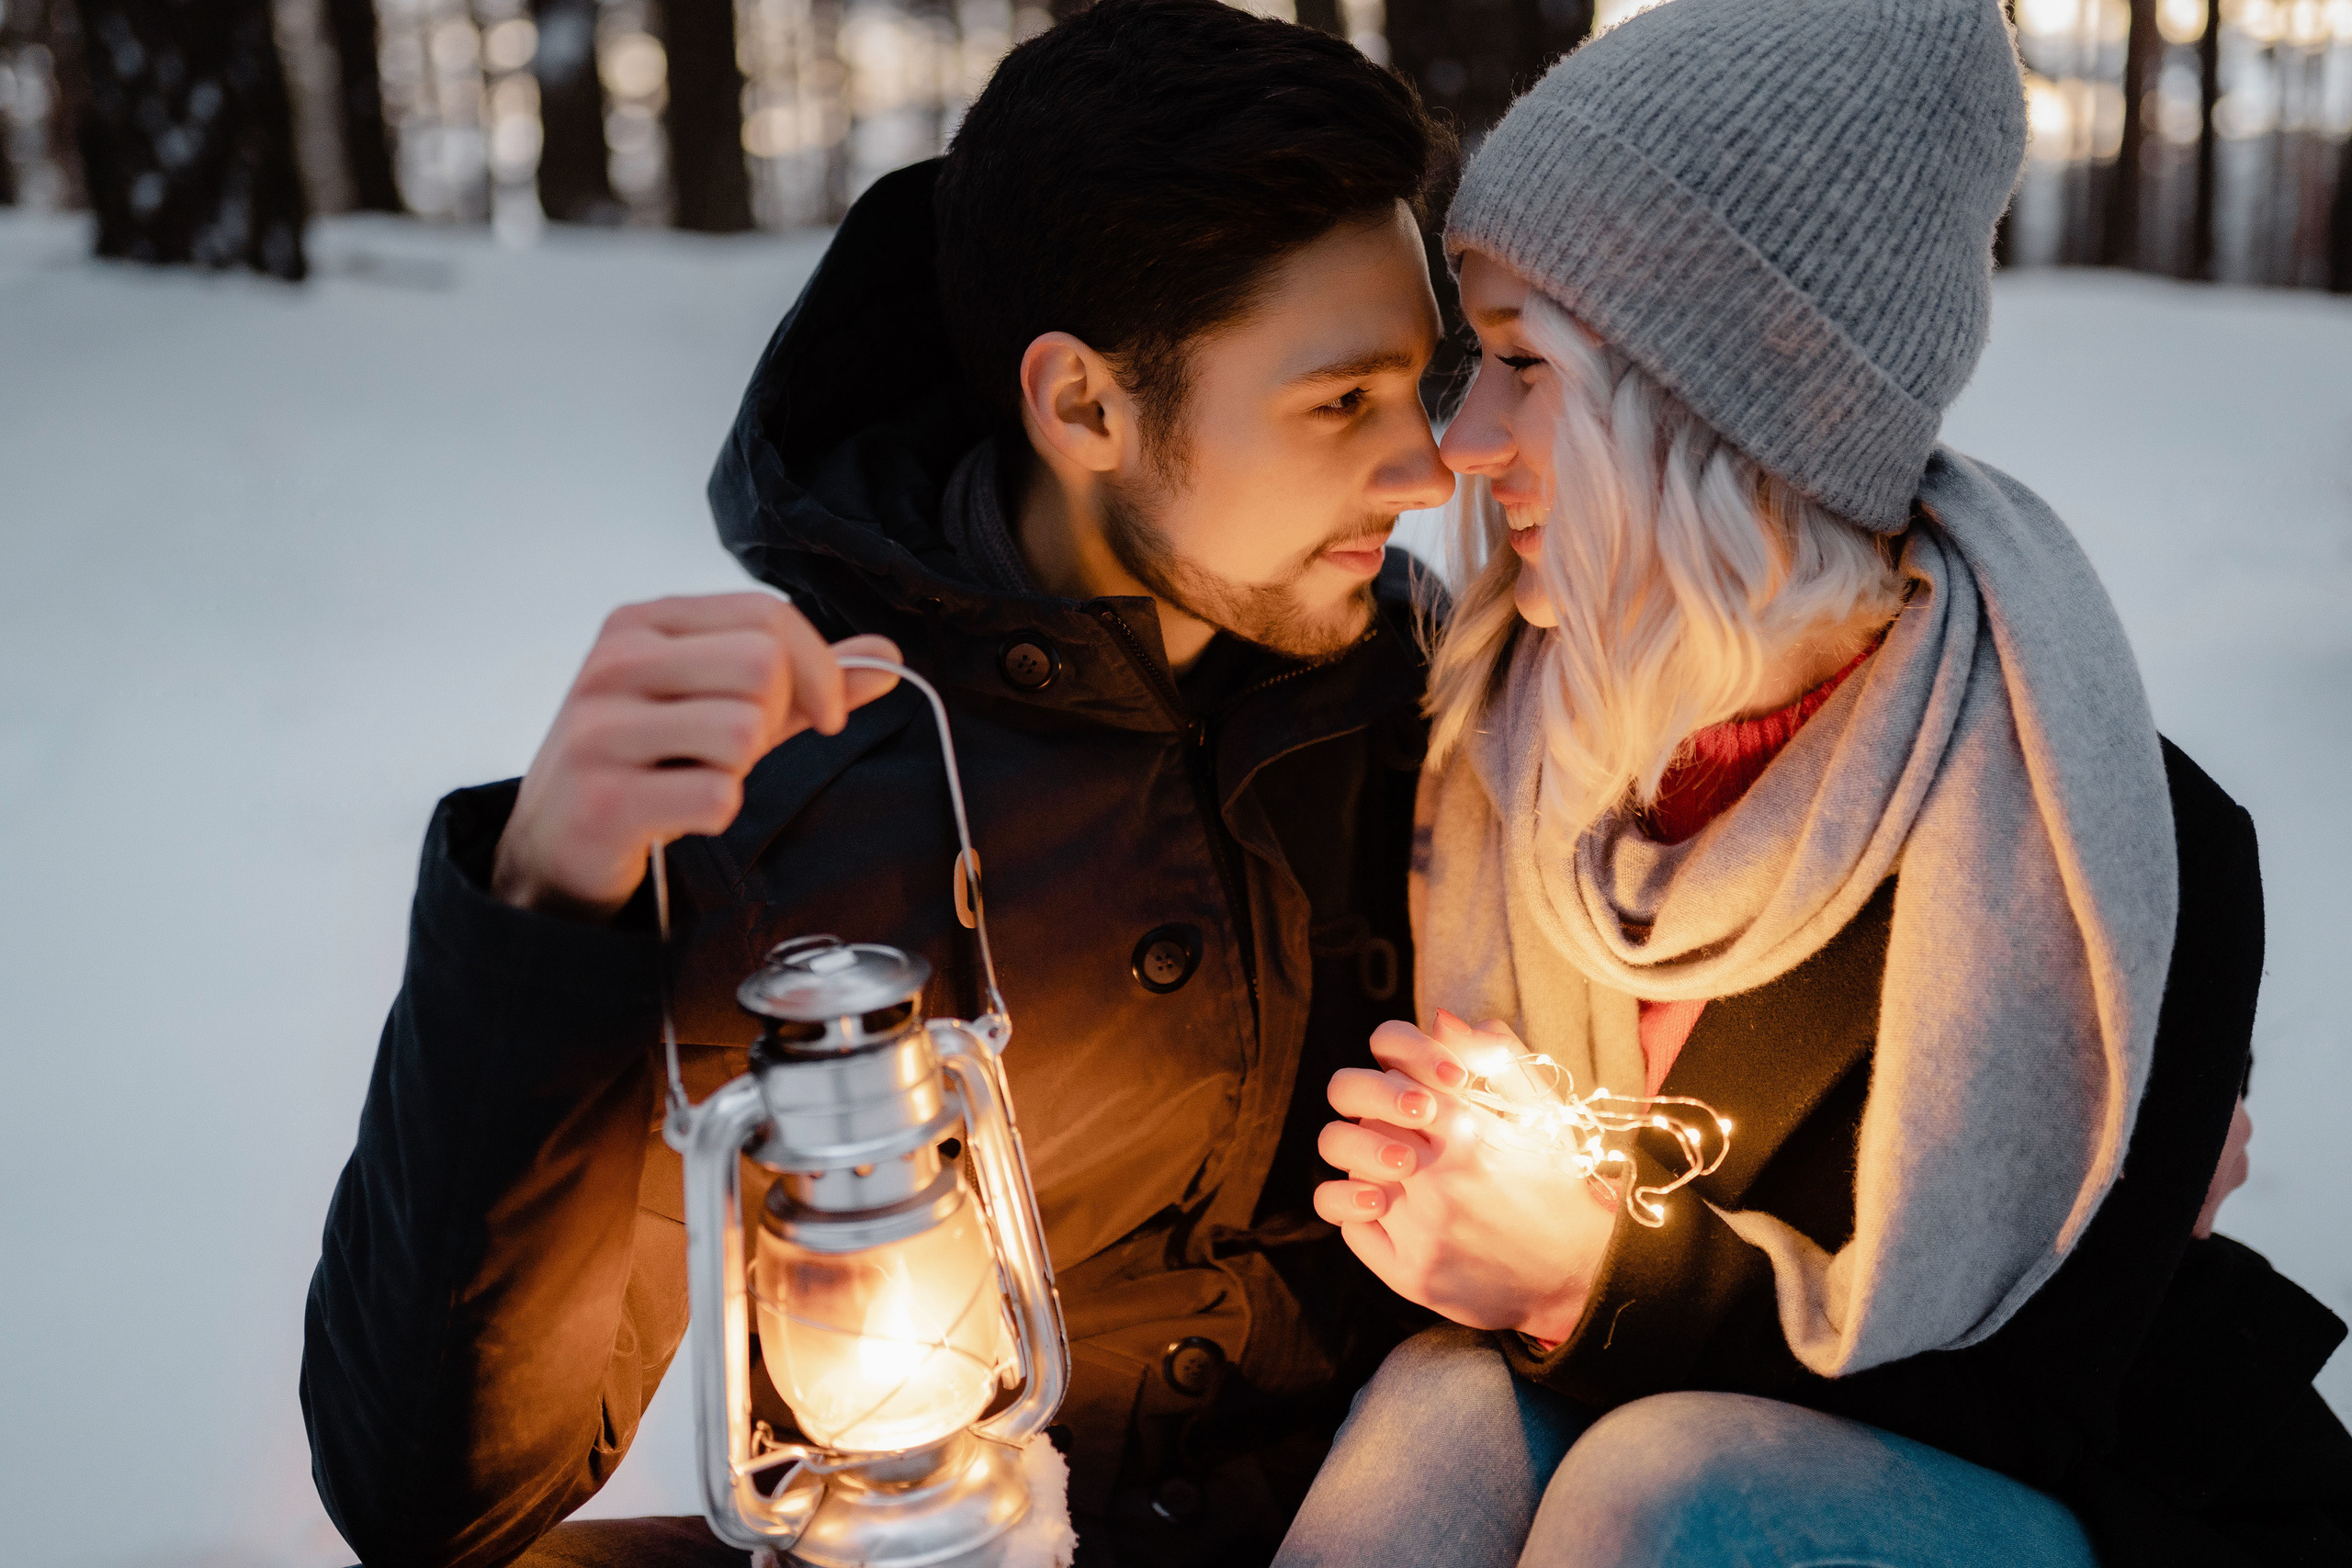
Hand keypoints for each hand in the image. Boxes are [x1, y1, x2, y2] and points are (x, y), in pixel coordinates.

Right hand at [492, 593, 900, 920]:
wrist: (555, 844)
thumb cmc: (647, 763)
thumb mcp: (719, 705)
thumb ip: (801, 679)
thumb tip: (887, 655)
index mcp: (643, 623)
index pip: (767, 615)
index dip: (821, 668)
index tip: (826, 714)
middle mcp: (614, 662)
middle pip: (762, 665)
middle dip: (776, 718)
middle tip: (741, 751)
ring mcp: (601, 729)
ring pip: (744, 731)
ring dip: (742, 769)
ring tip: (698, 776)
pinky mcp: (604, 798)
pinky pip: (717, 797)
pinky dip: (717, 813)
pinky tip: (677, 812)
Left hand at [1313, 1011, 1618, 1342]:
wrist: (1579, 1270)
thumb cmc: (1555, 1180)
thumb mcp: (1540, 1108)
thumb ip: (1494, 1055)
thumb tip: (1439, 1019)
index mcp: (1469, 1124)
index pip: (1392, 1054)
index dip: (1399, 1056)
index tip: (1423, 1080)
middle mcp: (1439, 1176)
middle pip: (1357, 1106)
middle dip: (1372, 1102)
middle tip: (1403, 1124)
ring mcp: (1420, 1229)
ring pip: (1347, 1166)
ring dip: (1365, 1159)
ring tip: (1397, 1168)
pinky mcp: (1409, 1274)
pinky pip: (1349, 1225)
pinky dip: (1358, 1208)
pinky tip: (1389, 1207)